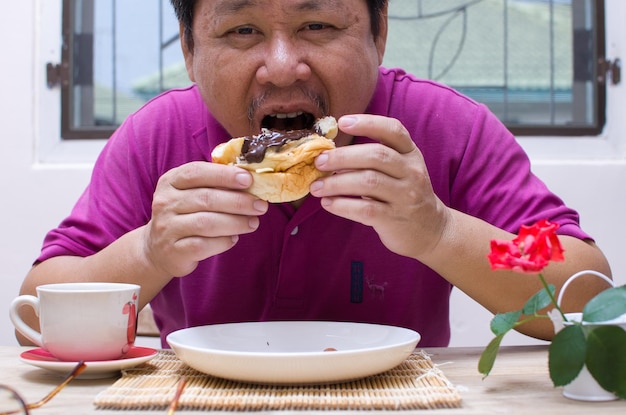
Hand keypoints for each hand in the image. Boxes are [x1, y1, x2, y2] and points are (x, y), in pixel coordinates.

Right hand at [144, 161, 267, 276]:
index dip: (224, 175)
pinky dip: (224, 241)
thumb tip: (251, 181)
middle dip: (238, 201)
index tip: (248, 179)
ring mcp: (167, 227)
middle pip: (206, 198)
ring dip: (235, 222)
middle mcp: (165, 202)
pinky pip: (204, 245)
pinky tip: (234, 238)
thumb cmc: (185, 215)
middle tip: (260, 205)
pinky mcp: (174, 251)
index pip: (197, 172)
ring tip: (253, 222)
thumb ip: (214, 184)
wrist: (158, 249)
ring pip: (206, 223)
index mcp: (170, 181)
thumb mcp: (191, 193)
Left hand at [310, 114, 449, 259]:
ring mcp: (405, 196)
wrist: (430, 230)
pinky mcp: (395, 219)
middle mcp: (411, 172)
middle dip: (343, 157)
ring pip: (368, 182)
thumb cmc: (404, 194)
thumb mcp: (399, 170)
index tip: (342, 122)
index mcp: (410, 154)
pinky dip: (343, 205)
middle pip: (376, 156)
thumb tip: (330, 154)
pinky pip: (365, 209)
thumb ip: (373, 159)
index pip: (393, 130)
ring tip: (316, 187)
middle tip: (319, 162)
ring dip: (337, 183)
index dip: (367, 123)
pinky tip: (327, 203)